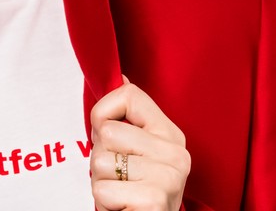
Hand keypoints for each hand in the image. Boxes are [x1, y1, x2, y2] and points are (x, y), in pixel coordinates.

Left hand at [89, 76, 190, 210]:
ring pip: (101, 161)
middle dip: (100, 156)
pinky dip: (105, 202)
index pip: (129, 95)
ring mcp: (168, 177)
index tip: (108, 136)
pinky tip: (122, 207)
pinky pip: (103, 189)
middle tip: (117, 176)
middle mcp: (176, 153)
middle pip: (108, 131)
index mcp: (170, 134)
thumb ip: (127, 119)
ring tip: (121, 192)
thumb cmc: (136, 190)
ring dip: (101, 182)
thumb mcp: (135, 151)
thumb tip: (119, 78)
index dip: (104, 113)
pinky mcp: (154, 201)